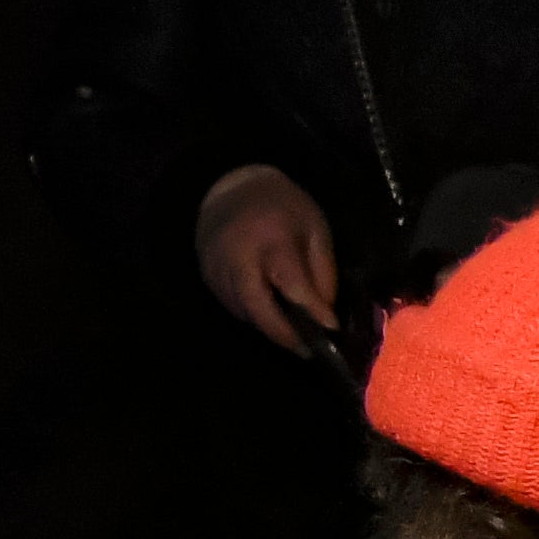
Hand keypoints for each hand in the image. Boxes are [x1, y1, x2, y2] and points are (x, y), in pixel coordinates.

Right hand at [197, 163, 344, 354]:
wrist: (230, 187)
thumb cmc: (281, 206)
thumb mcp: (315, 228)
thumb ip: (322, 271)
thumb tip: (325, 314)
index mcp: (271, 239)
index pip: (291, 284)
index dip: (311, 311)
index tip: (330, 329)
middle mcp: (238, 257)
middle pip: (258, 308)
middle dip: (284, 334)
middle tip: (307, 350)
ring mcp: (217, 268)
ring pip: (244, 313)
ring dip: (269, 327)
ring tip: (294, 333)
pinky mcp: (207, 276)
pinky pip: (232, 306)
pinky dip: (253, 315)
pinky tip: (270, 312)